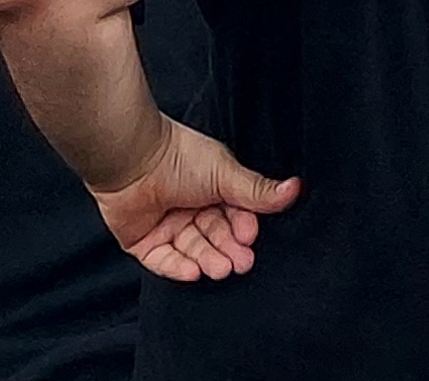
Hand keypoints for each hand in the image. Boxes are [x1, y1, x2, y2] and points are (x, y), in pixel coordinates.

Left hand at [91, 117, 299, 282]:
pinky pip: (163, 261)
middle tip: (242, 263)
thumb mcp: (226, 174)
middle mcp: (189, 207)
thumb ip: (257, 190)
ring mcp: (166, 225)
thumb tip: (296, 188)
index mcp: (210, 188)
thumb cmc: (179, 156)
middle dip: (228, 250)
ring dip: (207, 260)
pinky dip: (178, 268)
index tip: (251, 237)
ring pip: (192, 251)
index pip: (233, 215)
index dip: (242, 228)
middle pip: (214, 236)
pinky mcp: (144, 242)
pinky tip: (194, 272)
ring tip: (220, 269)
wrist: (133, 158)